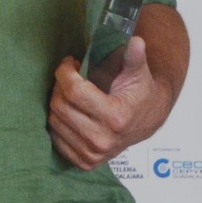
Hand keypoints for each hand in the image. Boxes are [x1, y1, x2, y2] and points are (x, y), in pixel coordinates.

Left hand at [47, 35, 171, 170]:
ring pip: (54, 120)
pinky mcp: (84, 162)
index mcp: (116, 118)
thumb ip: (134, 57)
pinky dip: (58, 121)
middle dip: (60, 85)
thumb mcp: (139, 73)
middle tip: (69, 76)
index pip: (74, 92)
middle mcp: (102, 140)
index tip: (70, 62)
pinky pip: (55, 137)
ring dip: (57, 101)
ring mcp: (92, 154)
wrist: (147, 121)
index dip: (65, 72)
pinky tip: (70, 111)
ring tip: (70, 92)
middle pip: (60, 105)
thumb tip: (135, 40)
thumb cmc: (140, 93)